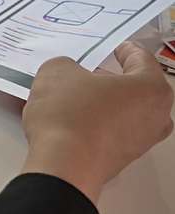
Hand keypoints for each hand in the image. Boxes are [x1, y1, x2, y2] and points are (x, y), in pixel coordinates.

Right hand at [21, 42, 173, 202]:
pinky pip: (110, 132)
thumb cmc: (71, 119)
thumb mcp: (57, 72)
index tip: (117, 49)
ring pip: (122, 111)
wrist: (63, 164)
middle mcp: (155, 116)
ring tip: (70, 98)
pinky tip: (68, 120)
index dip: (124, 50)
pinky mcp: (121, 158)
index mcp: (152, 87)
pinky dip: (93, 123)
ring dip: (100, 103)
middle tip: (88, 73)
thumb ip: (66, 65)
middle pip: (135, 88)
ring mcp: (141, 141)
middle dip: (110, 80)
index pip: (141, 59)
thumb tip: (65, 73)